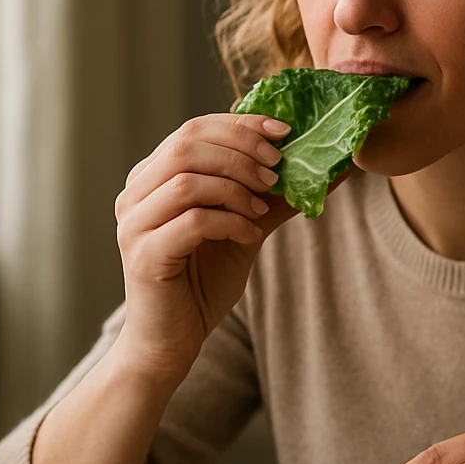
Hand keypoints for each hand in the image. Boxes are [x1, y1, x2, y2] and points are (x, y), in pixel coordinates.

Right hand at [112, 112, 300, 376]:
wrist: (173, 338)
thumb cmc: (204, 280)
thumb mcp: (244, 226)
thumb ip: (274, 196)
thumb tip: (329, 168)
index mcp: (153, 176)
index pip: (194, 129)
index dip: (241, 125)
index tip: (284, 132)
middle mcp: (135, 193)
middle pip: (187, 146)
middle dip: (241, 152)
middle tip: (277, 171)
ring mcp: (135, 224)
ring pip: (187, 180)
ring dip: (236, 188)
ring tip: (263, 208)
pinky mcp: (145, 255)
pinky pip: (192, 222)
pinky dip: (230, 222)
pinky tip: (249, 235)